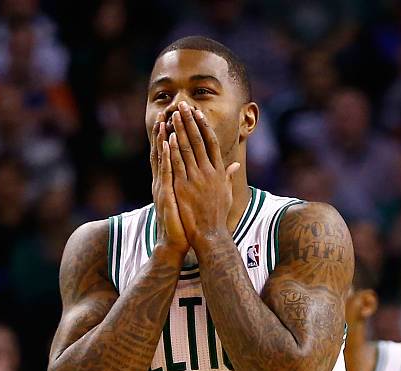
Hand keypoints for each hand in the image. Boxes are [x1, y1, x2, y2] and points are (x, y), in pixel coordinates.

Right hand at [150, 114, 188, 256]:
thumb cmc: (184, 224)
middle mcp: (163, 182)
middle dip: (164, 132)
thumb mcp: (189, 202)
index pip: (169, 156)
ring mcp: (162, 188)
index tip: (176, 120)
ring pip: (161, 159)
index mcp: (170, 182)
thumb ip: (193, 187)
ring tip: (164, 120)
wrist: (175, 243)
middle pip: (162, 152)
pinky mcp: (165, 195)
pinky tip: (167, 144)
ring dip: (162, 139)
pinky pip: (165, 172)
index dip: (172, 137)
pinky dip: (166, 157)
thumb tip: (200, 178)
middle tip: (166, 112)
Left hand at [169, 101, 239, 251]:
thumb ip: (228, 177)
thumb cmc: (218, 216)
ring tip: (173, 115)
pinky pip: (176, 164)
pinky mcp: (183, 187)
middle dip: (190, 122)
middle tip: (183, 106)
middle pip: (198, 141)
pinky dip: (172, 150)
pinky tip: (167, 137)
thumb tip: (234, 165)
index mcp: (219, 172)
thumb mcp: (226, 194)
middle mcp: (208, 172)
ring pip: (186, 149)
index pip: (212, 143)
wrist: (210, 234)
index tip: (198, 113)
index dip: (204, 126)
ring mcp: (196, 179)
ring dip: (179, 130)